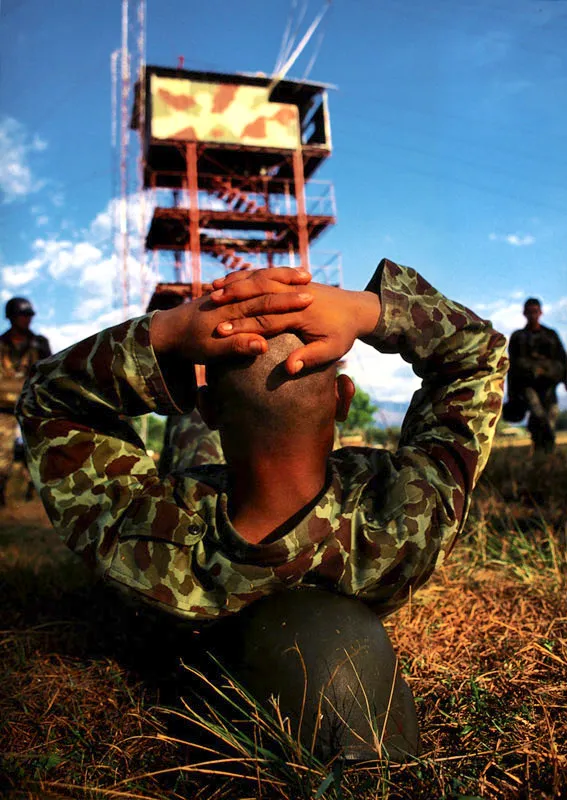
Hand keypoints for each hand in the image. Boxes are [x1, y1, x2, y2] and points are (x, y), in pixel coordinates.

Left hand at [151, 268, 313, 362]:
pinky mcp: (225, 293)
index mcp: (231, 311)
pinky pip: (248, 280)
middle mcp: (231, 297)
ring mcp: (227, 292)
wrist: (164, 332)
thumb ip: (236, 348)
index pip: (265, 304)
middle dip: (287, 281)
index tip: (308, 300)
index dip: (287, 301)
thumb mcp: (210, 352)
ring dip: (278, 274)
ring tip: (302, 273)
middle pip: (264, 284)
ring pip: (258, 277)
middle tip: (310, 278)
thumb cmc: (188, 345)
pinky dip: (265, 276)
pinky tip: (280, 277)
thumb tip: (261, 346)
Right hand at [211, 279, 380, 373]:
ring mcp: (292, 283)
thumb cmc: (344, 332)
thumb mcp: (332, 349)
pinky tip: (227, 280)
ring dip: (235, 284)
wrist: (358, 308)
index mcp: (302, 313)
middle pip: (258, 293)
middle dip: (233, 299)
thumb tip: (289, 369)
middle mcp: (294, 293)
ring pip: (258, 279)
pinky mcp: (291, 280)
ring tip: (213, 291)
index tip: (220, 332)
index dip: (243, 326)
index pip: (266, 320)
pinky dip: (244, 276)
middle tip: (210, 306)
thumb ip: (310, 357)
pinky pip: (264, 274)